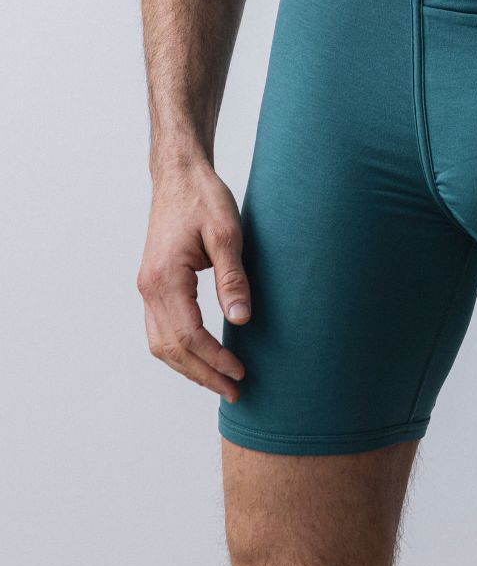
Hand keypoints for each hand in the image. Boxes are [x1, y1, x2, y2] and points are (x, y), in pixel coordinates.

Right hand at [137, 161, 250, 402]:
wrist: (179, 175)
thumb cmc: (204, 198)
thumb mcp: (227, 232)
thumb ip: (233, 277)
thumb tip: (241, 320)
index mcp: (165, 277)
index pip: (189, 334)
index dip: (215, 358)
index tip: (240, 372)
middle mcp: (149, 288)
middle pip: (171, 348)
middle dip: (203, 373)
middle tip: (235, 390)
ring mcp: (147, 287)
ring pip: (161, 344)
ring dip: (189, 367)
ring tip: (221, 381)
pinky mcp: (153, 284)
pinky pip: (161, 329)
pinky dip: (180, 350)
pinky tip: (203, 357)